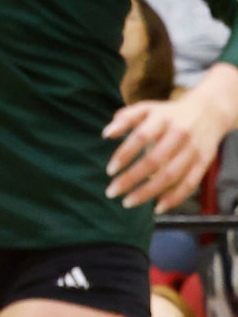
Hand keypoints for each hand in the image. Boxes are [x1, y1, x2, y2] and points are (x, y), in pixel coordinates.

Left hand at [108, 64, 237, 205]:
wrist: (210, 111)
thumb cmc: (168, 114)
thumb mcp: (147, 108)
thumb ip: (125, 118)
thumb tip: (106, 134)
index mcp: (163, 119)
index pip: (141, 137)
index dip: (124, 154)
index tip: (109, 171)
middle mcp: (180, 134)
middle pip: (154, 160)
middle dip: (131, 178)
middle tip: (111, 192)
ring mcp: (193, 149)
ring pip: (171, 175)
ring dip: (148, 192)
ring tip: (127, 202)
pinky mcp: (204, 162)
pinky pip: (190, 183)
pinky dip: (175, 198)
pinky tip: (157, 208)